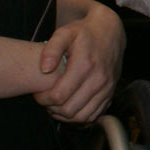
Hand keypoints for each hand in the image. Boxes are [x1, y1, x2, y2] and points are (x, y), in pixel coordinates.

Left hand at [34, 3, 124, 124]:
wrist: (110, 32)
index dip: (43, 99)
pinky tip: (70, 107)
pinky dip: (80, 117)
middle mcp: (98, 79)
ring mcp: (107, 88)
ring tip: (56, 105)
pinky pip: (94, 115)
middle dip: (52, 109)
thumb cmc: (84, 33)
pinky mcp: (111, 93)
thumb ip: (51, 49)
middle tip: (45, 100)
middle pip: (70, 110)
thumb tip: (44, 69)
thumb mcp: (65, 33)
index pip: (59, 95)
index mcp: (85, 65)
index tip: (38, 93)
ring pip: (82, 116)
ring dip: (65, 116)